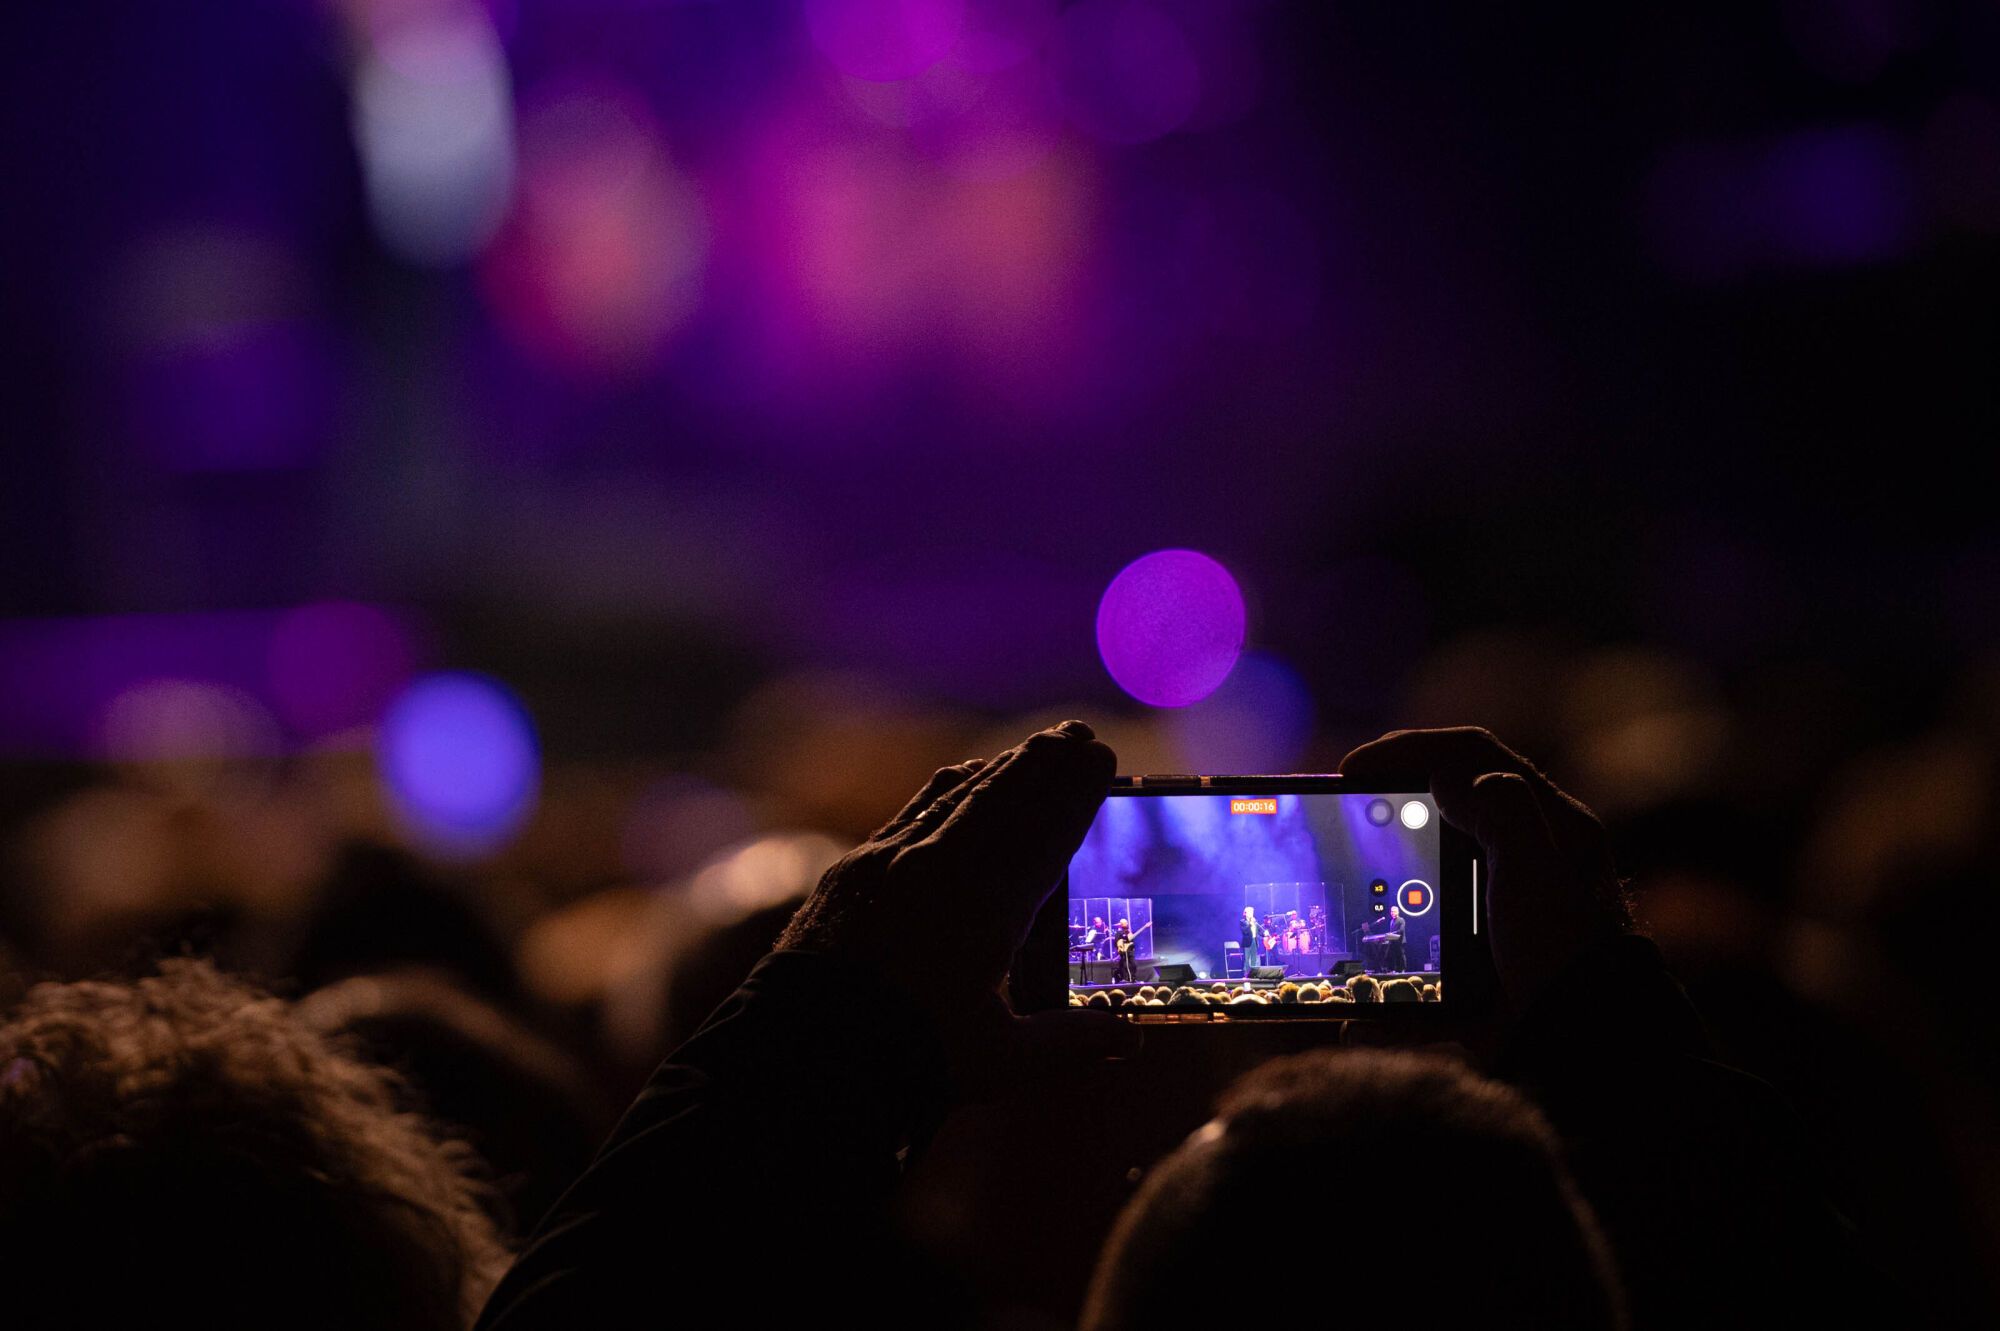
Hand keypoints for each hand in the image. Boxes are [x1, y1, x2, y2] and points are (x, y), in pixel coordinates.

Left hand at [777, 720, 1135, 1094]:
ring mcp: (890, 862)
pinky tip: (961, 779)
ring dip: (1000, 769)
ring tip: (1034, 748)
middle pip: (1004, 801)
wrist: (800, 1055)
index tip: (1101, 758)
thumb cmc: (907, 1062)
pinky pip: (912, 811)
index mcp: (987, 909)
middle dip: (1044, 764)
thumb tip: (1128, 1037)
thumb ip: (1069, 1042)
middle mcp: (940, 869)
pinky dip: (949, 789)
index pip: (1044, 834)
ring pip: (957, 797)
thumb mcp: (1000, 1060)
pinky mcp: (852, 870)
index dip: (1074, 794)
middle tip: (1076, 733)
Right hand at [1338, 727, 1626, 1011]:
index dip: (1412, 748)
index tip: (1355, 767)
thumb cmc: (1565, 952)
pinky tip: (1359, 1013)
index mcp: (1551, 829)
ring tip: (1342, 906)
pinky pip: (1423, 969)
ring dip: (1381, 903)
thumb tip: (1446, 779)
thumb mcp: (1535, 869)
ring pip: (1427, 893)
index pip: (1476, 757)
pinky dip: (1390, 990)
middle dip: (1389, 816)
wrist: (1583, 1047)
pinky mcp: (1484, 973)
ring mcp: (1503, 920)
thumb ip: (1496, 812)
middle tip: (1342, 818)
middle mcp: (1530, 865)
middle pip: (1447, 816)